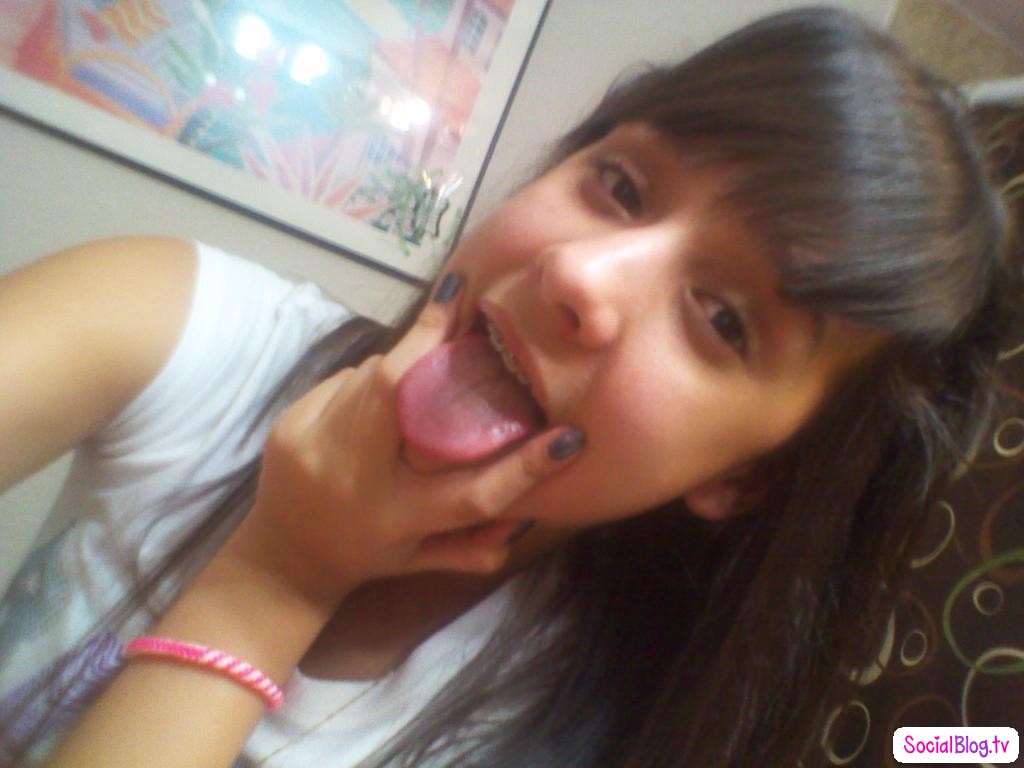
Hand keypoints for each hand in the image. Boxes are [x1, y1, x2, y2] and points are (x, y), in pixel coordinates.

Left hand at [229, 274, 582, 610]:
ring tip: (426, 343)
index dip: (525, 469)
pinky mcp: (289, 425)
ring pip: (368, 376)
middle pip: (395, 394)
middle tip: (458, 295)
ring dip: (400, 358)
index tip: (569, 437)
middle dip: (426, 339)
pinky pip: (342, 381)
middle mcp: (355, 481)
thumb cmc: (365, 556)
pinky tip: (378, 389)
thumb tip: (525, 526)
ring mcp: (313, 446)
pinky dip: (365, 378)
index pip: (472, 497)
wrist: (282, 559)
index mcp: (399, 519)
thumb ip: (473, 551)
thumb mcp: (420, 561)